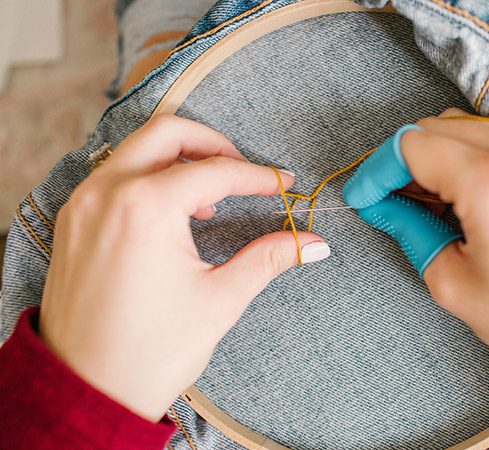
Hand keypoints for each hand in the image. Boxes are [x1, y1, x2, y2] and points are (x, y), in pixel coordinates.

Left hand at [39, 115, 329, 421]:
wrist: (86, 391)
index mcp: (145, 208)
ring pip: (136, 149)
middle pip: (168, 132)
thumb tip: (315, 243)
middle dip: (214, 144)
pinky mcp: (72, 220)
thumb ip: (270, 258)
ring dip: (179, 158)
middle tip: (243, 171)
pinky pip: (113, 174)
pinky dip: (148, 176)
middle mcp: (106, 192)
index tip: (283, 186)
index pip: (215, 171)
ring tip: (210, 199)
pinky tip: (171, 211)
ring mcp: (82, 203)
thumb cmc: (150, 351)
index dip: (257, 177)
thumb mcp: (220, 299)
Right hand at [343, 109, 488, 408]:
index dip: (375, 171)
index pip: (409, 146)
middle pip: (431, 129)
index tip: (361, 197)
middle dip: (399, 163)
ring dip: (429, 158)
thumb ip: (407, 226)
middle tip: (384, 202)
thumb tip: (378, 202)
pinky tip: (452, 196)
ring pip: (458, 129)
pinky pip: (486, 138)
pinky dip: (459, 158)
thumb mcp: (450, 280)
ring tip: (418, 203)